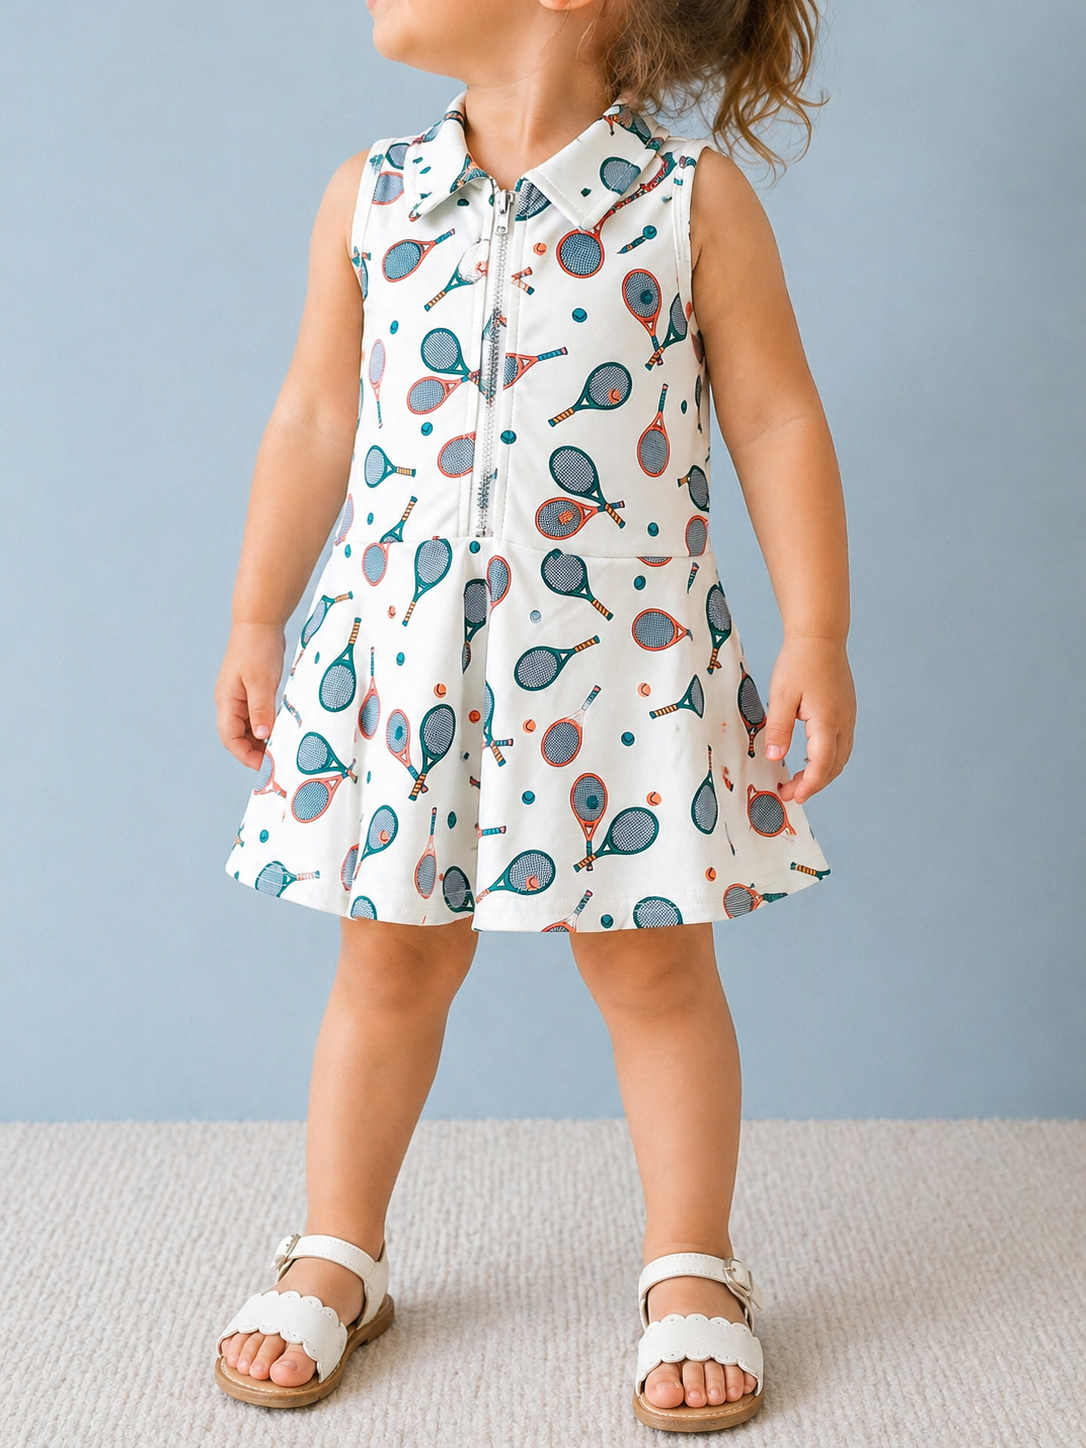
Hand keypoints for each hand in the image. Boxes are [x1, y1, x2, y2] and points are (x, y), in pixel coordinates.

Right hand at [214, 623, 285, 768]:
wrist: (260, 622)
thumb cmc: (257, 649)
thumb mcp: (261, 681)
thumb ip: (261, 709)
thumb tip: (263, 737)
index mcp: (227, 702)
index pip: (230, 739)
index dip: (245, 755)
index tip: (266, 766)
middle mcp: (231, 703)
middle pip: (239, 738)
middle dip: (256, 752)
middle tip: (280, 762)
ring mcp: (242, 698)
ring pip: (251, 729)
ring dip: (264, 741)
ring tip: (284, 750)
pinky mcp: (254, 692)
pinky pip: (260, 717)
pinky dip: (270, 727)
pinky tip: (285, 732)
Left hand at [763, 636, 854, 803]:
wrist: (820, 636)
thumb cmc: (799, 662)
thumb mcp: (781, 696)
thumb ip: (778, 729)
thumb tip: (774, 757)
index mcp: (828, 721)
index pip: (821, 765)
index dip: (808, 785)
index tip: (792, 797)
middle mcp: (844, 722)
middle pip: (834, 766)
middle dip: (814, 784)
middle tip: (789, 792)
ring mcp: (848, 716)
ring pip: (841, 756)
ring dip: (822, 773)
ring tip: (799, 780)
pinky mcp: (847, 710)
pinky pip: (841, 743)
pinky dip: (828, 758)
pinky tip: (810, 758)